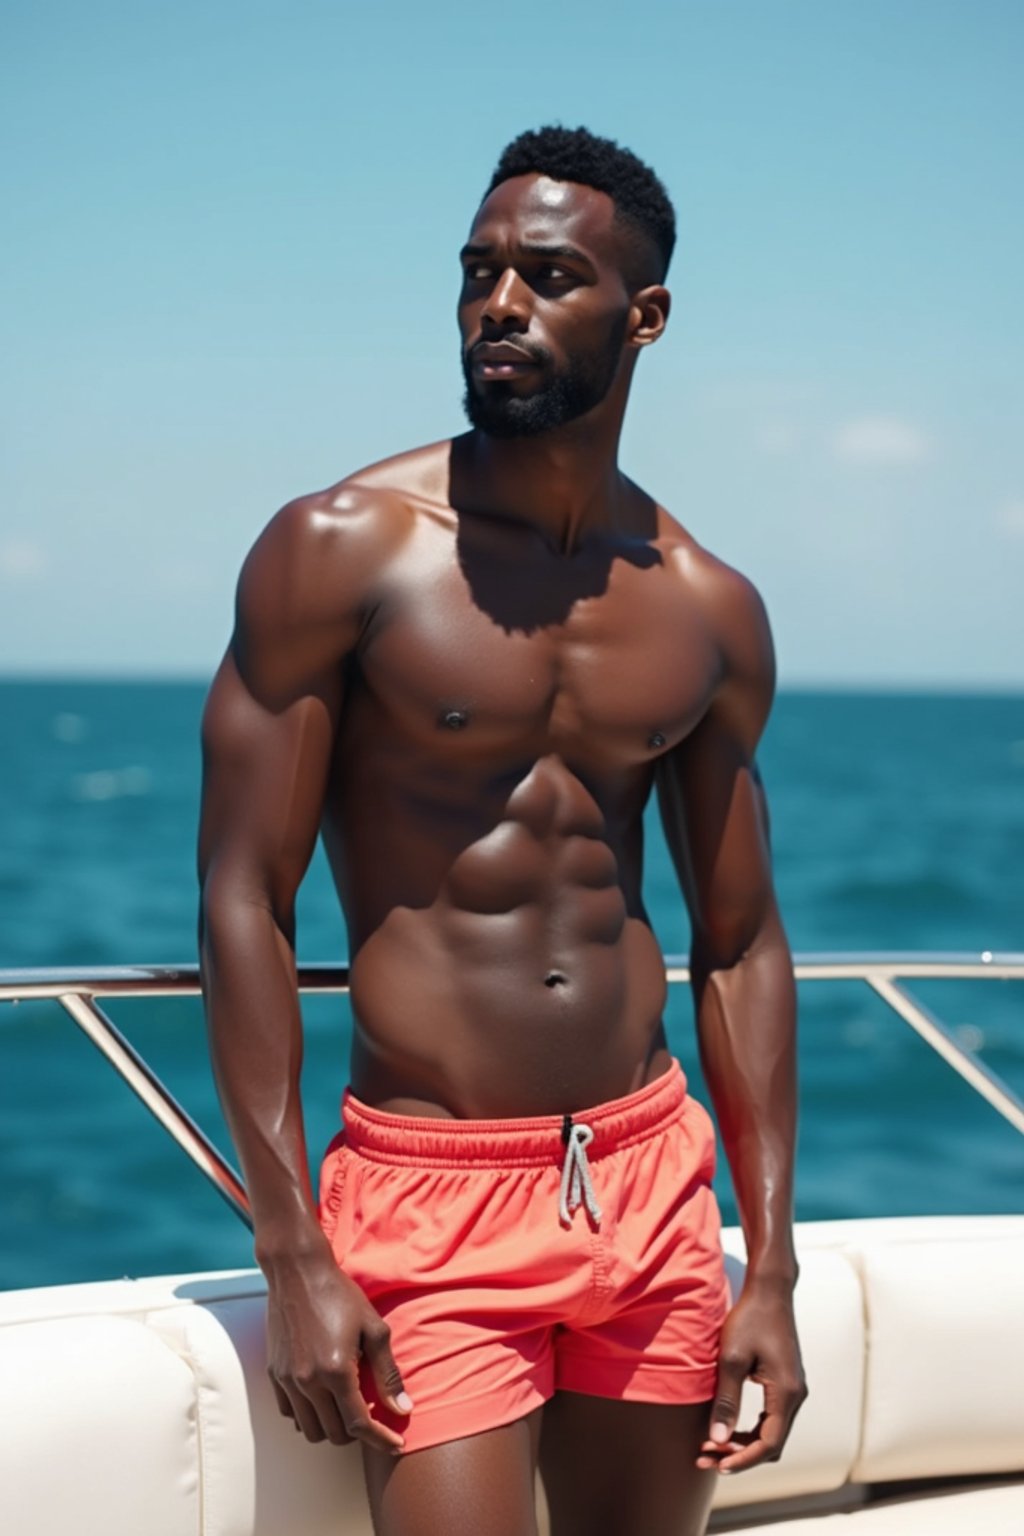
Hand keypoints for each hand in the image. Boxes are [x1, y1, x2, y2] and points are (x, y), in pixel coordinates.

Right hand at [265, 1250, 411, 1454]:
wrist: (298, 1271)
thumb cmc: (339, 1294)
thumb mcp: (374, 1328)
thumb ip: (387, 1373)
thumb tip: (402, 1409)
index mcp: (336, 1371)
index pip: (359, 1425)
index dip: (381, 1439)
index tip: (396, 1444)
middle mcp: (308, 1382)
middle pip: (334, 1434)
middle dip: (358, 1433)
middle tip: (373, 1417)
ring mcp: (287, 1380)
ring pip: (310, 1430)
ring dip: (332, 1427)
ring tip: (347, 1408)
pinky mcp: (274, 1373)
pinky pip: (290, 1414)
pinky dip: (308, 1415)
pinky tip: (323, 1398)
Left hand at [696, 1279, 806, 1474]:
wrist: (769, 1291)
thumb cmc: (749, 1319)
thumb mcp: (731, 1359)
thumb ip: (727, 1401)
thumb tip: (718, 1441)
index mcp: (787, 1393)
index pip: (769, 1443)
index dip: (743, 1460)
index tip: (715, 1464)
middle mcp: (796, 1395)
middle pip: (772, 1443)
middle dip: (740, 1455)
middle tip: (704, 1457)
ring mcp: (794, 1389)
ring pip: (773, 1432)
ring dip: (744, 1443)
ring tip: (711, 1445)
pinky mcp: (787, 1382)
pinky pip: (772, 1418)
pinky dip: (752, 1429)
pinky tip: (728, 1426)